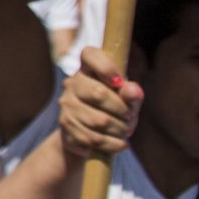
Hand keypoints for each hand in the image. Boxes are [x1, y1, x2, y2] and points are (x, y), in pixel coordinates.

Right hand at [57, 48, 142, 166]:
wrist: (88, 136)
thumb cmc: (113, 110)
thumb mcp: (126, 100)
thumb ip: (132, 94)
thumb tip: (132, 90)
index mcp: (88, 69)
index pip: (90, 55)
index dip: (106, 67)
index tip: (120, 82)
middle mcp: (72, 84)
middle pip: (98, 93)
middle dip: (122, 110)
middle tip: (130, 116)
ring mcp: (66, 105)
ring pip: (100, 121)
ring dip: (120, 130)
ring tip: (125, 130)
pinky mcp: (67, 126)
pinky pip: (95, 138)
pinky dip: (113, 144)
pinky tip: (120, 143)